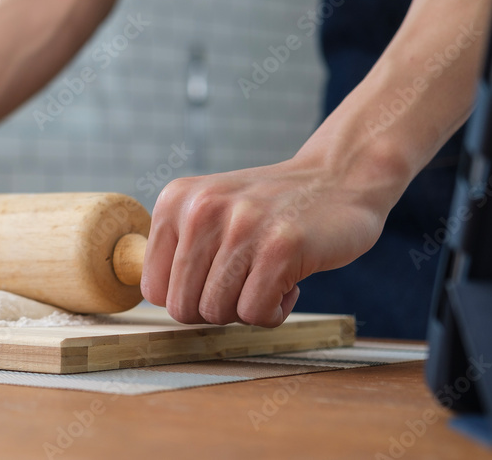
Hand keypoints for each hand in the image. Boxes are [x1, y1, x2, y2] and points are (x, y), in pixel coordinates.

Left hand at [141, 154, 391, 326]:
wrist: (338, 178)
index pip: (152, 287)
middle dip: (215, 309)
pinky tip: (288, 284)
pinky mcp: (280, 249)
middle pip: (182, 307)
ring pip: (217, 313)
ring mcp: (241, 227)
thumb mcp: (208, 209)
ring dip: (246, 309)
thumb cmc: (270, 207)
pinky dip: (273, 312)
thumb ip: (178, 248)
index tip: (213, 282)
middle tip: (244, 284)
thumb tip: (156, 299)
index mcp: (175, 201)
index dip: (186, 298)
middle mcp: (201, 210)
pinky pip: (255, 314)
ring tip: (266, 277)